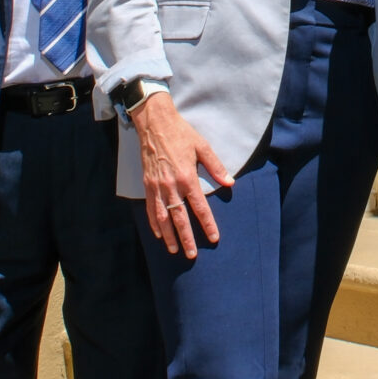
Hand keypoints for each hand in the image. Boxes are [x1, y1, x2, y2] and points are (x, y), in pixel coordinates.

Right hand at [128, 93, 230, 257]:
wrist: (155, 124)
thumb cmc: (181, 134)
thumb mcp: (203, 147)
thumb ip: (216, 167)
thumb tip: (229, 183)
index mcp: (187, 177)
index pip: (200, 207)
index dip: (207, 224)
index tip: (213, 238)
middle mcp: (171, 185)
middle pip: (180, 218)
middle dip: (186, 238)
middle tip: (192, 255)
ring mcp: (157, 186)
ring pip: (162, 217)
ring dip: (168, 235)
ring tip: (174, 250)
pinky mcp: (147, 184)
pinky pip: (150, 208)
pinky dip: (153, 223)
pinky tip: (158, 234)